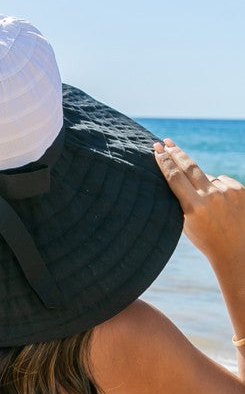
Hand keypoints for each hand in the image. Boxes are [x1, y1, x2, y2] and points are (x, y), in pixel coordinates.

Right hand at [153, 137, 244, 264]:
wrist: (236, 252)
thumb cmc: (206, 239)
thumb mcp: (186, 223)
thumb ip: (184, 199)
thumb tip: (180, 174)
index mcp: (194, 207)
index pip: (175, 177)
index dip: (164, 161)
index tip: (157, 149)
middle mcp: (211, 197)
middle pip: (189, 167)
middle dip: (176, 152)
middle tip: (166, 142)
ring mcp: (228, 192)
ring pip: (208, 178)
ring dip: (204, 186)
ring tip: (208, 206)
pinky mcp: (242, 190)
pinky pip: (223, 182)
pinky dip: (219, 190)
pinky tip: (222, 206)